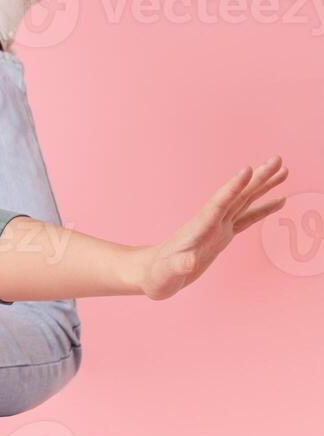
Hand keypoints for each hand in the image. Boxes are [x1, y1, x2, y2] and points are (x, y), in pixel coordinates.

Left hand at [137, 155, 288, 300]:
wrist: (152, 274)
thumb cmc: (157, 276)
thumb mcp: (166, 274)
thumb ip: (178, 267)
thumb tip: (189, 262)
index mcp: (197, 229)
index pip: (217, 204)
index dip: (232, 188)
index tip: (247, 169)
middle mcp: (209, 223)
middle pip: (236, 196)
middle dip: (257, 178)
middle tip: (278, 159)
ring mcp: (217, 227)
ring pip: (244, 201)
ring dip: (263, 186)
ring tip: (283, 169)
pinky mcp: (222, 235)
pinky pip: (247, 219)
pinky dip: (263, 209)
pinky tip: (280, 200)